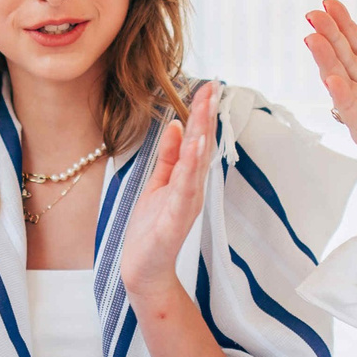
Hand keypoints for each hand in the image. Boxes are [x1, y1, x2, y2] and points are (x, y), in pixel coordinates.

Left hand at [119, 81, 215, 304]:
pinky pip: (184, 188)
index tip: (209, 86)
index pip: (197, 139)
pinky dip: (190, 167)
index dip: (203, 113)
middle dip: (206, 116)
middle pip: (201, 146)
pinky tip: (193, 147)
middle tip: (213, 87)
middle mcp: (192, 187)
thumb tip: (175, 125)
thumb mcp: (159, 184)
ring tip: (206, 109)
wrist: (144, 269)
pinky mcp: (175, 218)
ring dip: (202, 136)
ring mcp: (186, 202)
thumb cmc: (152, 229)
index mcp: (187, 178)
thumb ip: (169, 157)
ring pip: (196, 163)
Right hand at [302, 0, 356, 208]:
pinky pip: (356, 120)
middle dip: (329, 40)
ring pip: (344, 88)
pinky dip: (344, 101)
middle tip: (311, 15)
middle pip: (346, 64)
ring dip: (327, 65)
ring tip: (312, 39)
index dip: (345, 27)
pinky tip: (333, 80)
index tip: (328, 3)